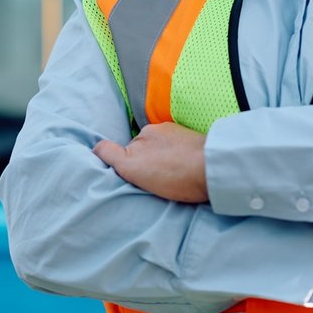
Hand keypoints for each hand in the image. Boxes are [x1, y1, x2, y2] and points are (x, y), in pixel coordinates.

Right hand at [92, 122, 208, 202]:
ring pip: (164, 150)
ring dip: (164, 160)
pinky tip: (187, 174)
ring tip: (173, 179)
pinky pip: (182, 152)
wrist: (216, 170)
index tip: (132, 175)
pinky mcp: (198, 143)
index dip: (126, 162)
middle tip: (153, 182)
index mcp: (145, 134)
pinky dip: (181, 160)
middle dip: (146, 161)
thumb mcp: (133, 167)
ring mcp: (181, 134)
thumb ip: (112, 154)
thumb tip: (97, 147)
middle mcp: (161, 130)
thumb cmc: (174, 172)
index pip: (126, 147)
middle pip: (145, 148)